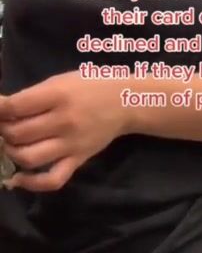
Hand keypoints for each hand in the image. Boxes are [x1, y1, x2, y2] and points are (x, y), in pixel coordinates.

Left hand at [0, 71, 125, 191]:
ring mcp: (71, 143)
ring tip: (11, 144)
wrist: (124, 102)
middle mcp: (64, 120)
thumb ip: (33, 95)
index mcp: (59, 94)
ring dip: (12, 152)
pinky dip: (31, 184)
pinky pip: (52, 179)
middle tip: (4, 126)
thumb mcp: (61, 81)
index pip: (17, 106)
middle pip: (19, 133)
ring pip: (29, 158)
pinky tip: (19, 178)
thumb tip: (3, 109)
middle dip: (3, 130)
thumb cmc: (90, 86)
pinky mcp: (78, 160)